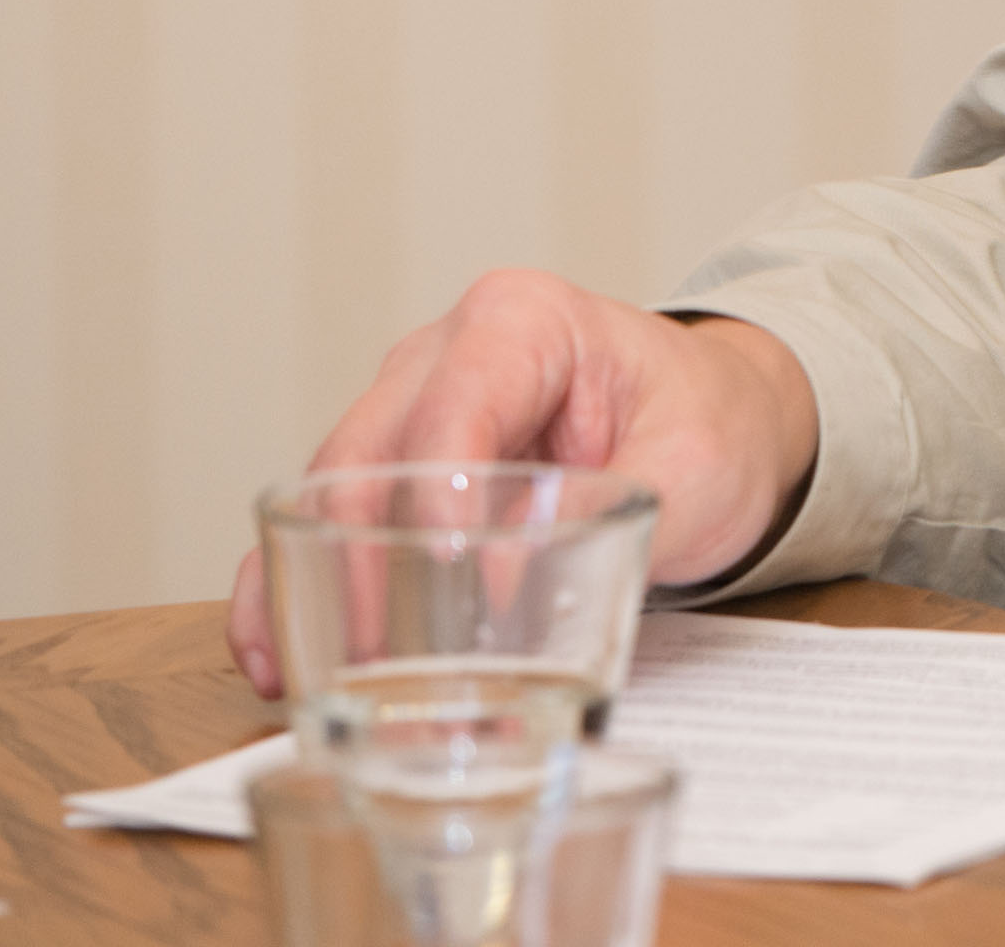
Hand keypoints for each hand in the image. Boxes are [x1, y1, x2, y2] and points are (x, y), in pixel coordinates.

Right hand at [225, 271, 821, 694]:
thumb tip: (506, 596)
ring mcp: (410, 407)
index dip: (442, 514)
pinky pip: (326, 525)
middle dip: (361, 568)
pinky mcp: (398, 470)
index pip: (453, 418)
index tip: (460, 602)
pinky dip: (294, 588)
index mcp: (523, 322)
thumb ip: (612, 517)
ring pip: (331, 496)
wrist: (728, 422)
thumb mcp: (695, 467)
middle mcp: (445, 352)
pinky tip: (276, 661)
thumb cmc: (714, 425)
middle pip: (369, 459)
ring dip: (315, 588)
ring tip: (306, 683)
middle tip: (375, 673)